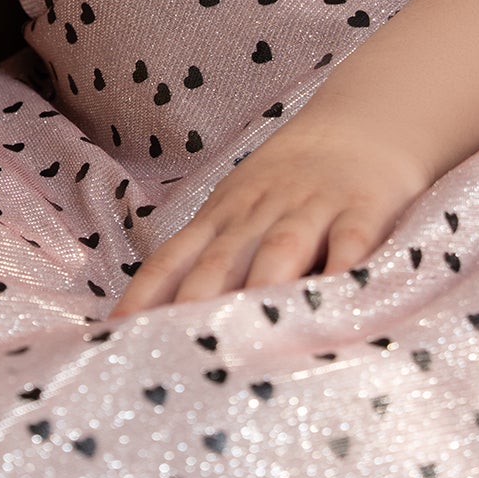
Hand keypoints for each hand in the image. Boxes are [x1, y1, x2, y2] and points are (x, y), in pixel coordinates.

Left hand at [107, 97, 431, 318]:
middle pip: (221, 262)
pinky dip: (342, 269)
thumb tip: (156, 320)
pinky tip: (333, 302)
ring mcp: (312, 208)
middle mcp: (259, 213)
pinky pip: (351, 242)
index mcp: (222, 216)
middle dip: (195, 305)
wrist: (361, 125)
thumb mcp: (239, 208)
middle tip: (176, 353)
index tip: (116, 335)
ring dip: (259, 289)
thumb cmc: (289, 184)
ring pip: (280, 250)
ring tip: (244, 339)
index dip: (145, 297)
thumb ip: (208, 259)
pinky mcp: (362, 210)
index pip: (173, 258)